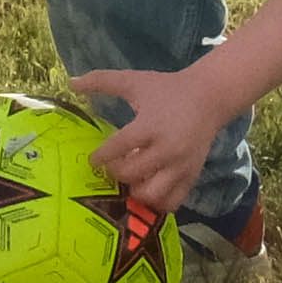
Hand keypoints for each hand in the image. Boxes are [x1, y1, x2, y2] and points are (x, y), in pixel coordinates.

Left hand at [65, 65, 243, 220]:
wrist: (209, 97)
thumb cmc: (168, 89)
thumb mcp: (135, 81)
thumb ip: (102, 81)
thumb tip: (72, 82)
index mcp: (150, 125)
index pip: (118, 148)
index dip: (100, 156)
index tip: (93, 159)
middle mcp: (166, 149)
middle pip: (131, 173)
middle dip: (116, 172)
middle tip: (112, 167)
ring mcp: (180, 166)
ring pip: (151, 194)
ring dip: (136, 190)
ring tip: (131, 179)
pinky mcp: (192, 176)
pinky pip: (172, 201)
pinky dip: (157, 201)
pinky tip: (149, 188)